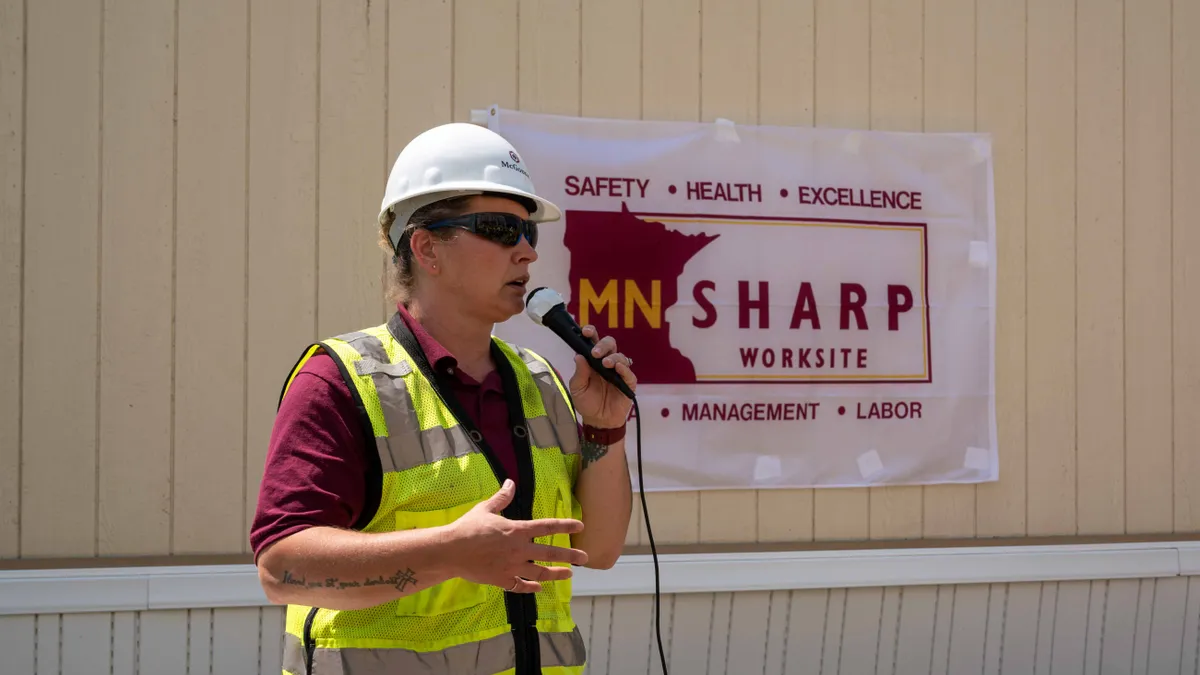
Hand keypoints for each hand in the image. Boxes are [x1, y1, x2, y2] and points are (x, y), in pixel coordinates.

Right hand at [445, 479, 587, 592]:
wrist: (450, 551)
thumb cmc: (467, 528)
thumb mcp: (485, 509)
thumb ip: (501, 498)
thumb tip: (510, 482)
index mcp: (516, 530)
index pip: (547, 527)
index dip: (565, 525)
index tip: (580, 525)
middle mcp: (518, 549)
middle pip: (549, 553)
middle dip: (569, 555)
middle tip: (585, 557)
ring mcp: (511, 567)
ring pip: (539, 572)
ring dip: (555, 573)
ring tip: (569, 574)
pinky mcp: (502, 580)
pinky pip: (520, 585)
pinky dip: (531, 587)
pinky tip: (539, 587)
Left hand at [569, 325, 636, 428]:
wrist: (598, 420)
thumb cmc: (587, 402)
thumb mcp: (577, 388)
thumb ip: (579, 373)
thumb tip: (578, 356)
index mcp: (593, 360)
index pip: (593, 342)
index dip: (591, 334)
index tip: (586, 331)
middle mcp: (606, 362)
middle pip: (610, 344)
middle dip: (603, 345)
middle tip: (596, 353)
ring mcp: (618, 372)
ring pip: (620, 357)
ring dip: (613, 357)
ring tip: (606, 364)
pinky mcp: (628, 383)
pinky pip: (629, 373)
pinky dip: (624, 369)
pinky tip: (618, 369)